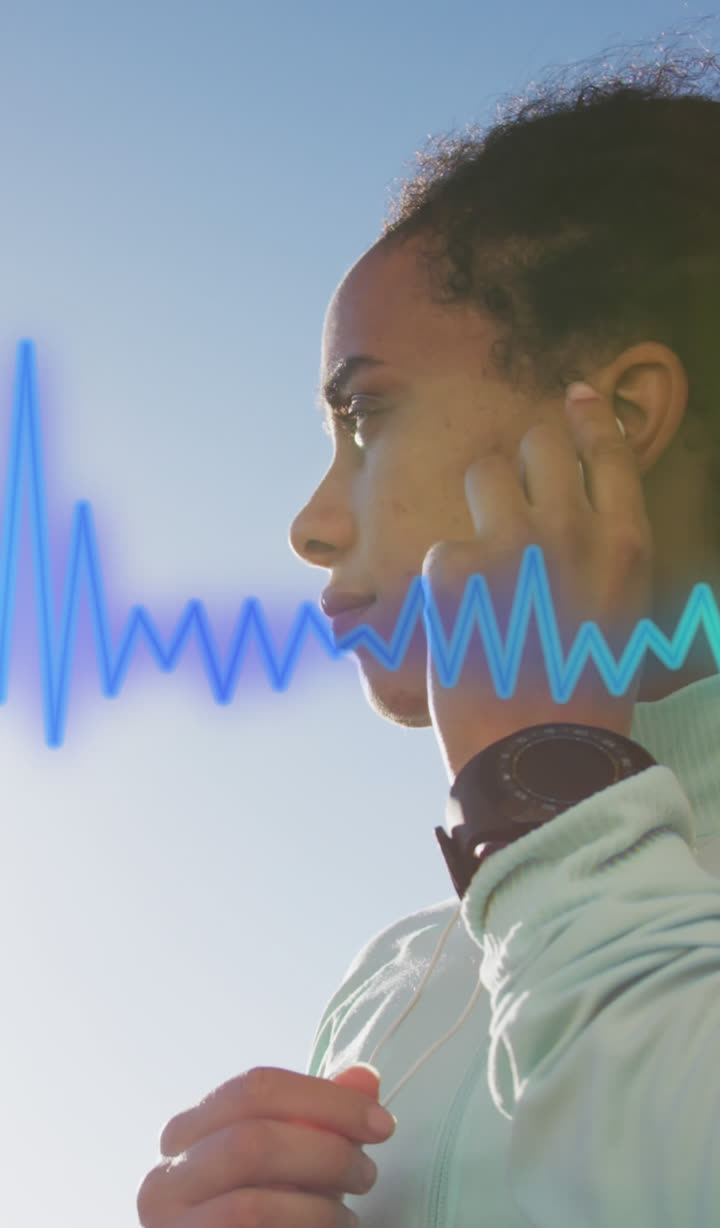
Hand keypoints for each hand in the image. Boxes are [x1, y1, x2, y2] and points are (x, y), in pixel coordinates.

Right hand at [134, 1064, 393, 1227]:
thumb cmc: (271, 1223)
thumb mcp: (294, 1167)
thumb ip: (322, 1121)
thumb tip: (366, 1078)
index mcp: (182, 1138)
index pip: (253, 1089)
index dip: (326, 1099)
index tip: (382, 1123)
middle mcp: (160, 1188)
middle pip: (250, 1143)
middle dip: (326, 1155)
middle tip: (367, 1175)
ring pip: (250, 1213)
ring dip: (318, 1217)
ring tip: (344, 1226)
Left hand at [422, 384, 653, 781]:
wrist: (539, 760)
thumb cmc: (584, 700)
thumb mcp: (621, 618)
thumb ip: (601, 557)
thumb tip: (575, 514)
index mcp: (624, 544)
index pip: (607, 448)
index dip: (588, 416)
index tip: (576, 399)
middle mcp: (571, 530)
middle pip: (539, 444)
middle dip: (524, 463)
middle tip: (513, 499)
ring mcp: (510, 545)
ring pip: (485, 475)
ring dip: (483, 508)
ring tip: (487, 570)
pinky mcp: (455, 570)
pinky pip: (444, 547)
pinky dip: (447, 583)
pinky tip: (464, 626)